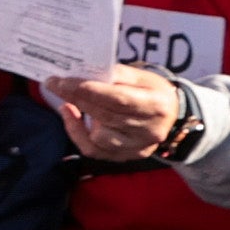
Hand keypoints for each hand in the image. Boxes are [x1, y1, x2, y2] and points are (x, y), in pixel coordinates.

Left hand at [36, 67, 194, 162]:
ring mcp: (138, 147)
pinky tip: (71, 117)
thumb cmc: (154, 92)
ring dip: (78, 117)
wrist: (174, 117)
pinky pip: (95, 151)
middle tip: (54, 83)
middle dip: (76, 98)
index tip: (63, 81)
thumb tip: (86, 72)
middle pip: (105, 116)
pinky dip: (78, 134)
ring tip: (70, 100)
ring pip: (98, 136)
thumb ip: (117, 74)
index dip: (89, 91)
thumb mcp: (143, 76)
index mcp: (156, 105)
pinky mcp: (127, 157)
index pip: (118, 99)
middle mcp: (148, 130)